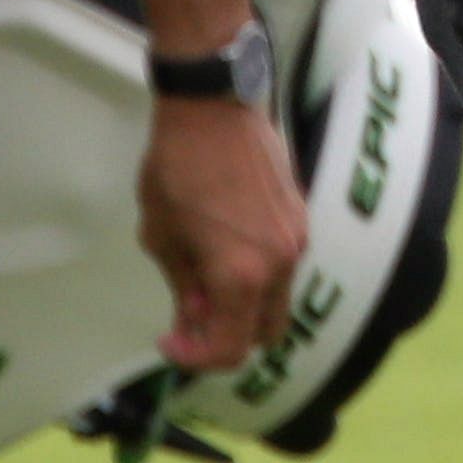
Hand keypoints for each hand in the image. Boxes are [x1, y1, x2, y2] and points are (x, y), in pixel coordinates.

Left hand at [138, 93, 307, 371]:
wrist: (213, 104)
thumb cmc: (177, 166)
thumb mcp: (162, 233)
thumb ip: (183, 285)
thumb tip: (194, 317)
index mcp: (243, 275)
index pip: (231, 349)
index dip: (196, 358)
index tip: (170, 340)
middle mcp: (281, 263)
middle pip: (265, 333)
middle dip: (228, 335)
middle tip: (190, 317)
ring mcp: (297, 237)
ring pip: (278, 298)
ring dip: (245, 303)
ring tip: (204, 276)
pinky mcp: (300, 213)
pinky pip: (284, 263)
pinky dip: (259, 273)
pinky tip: (226, 245)